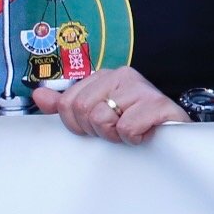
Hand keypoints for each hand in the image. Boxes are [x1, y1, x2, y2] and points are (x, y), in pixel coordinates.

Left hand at [32, 68, 187, 143]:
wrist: (175, 135)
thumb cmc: (136, 123)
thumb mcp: (96, 113)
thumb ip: (65, 105)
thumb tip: (39, 95)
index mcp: (104, 77)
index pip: (67, 102)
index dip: (77, 124)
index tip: (97, 127)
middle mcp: (122, 76)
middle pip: (82, 108)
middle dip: (96, 129)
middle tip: (116, 130)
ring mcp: (141, 88)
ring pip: (102, 118)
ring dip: (115, 134)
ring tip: (131, 131)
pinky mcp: (158, 104)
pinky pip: (127, 127)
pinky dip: (133, 137)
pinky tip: (144, 132)